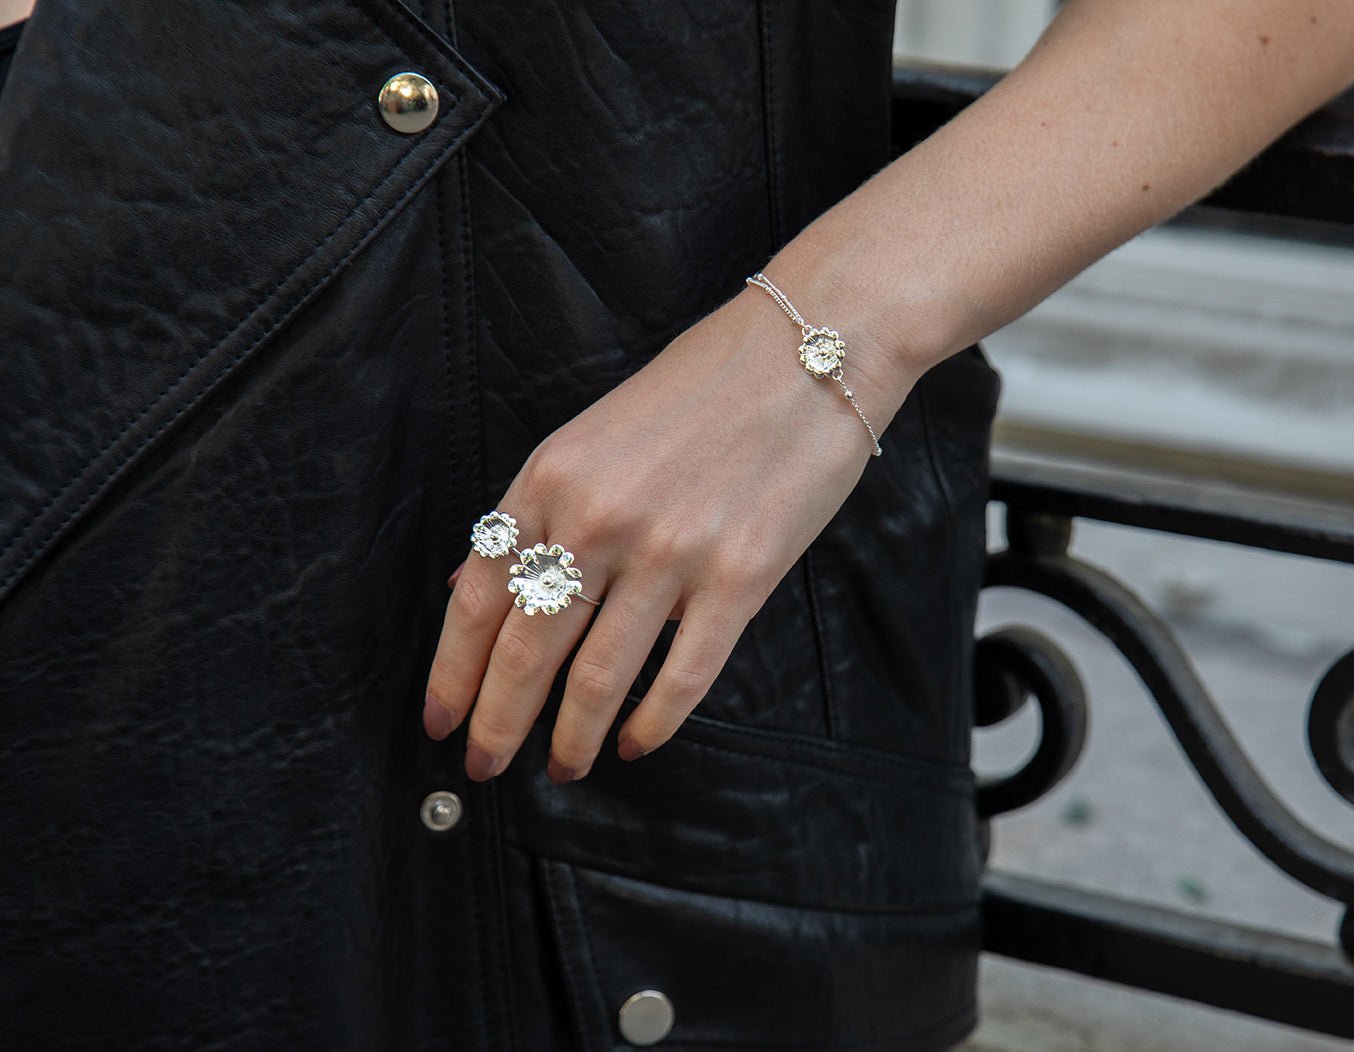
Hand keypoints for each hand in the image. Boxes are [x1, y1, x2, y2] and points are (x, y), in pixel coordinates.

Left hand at [421, 287, 908, 782]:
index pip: (479, 596)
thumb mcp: (595, 433)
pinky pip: (682, 675)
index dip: (454, 671)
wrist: (812, 346)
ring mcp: (669, 550)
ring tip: (567, 766)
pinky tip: (638, 743)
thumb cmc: (705, 384)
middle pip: (527, 649)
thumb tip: (472, 579)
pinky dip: (654, 721)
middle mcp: (598, 518)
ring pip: (598, 677)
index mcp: (551, 477)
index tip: (443, 720)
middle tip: (487, 767)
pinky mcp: (739, 577)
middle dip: (499, 723)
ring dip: (574, 736)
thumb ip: (536, 509)